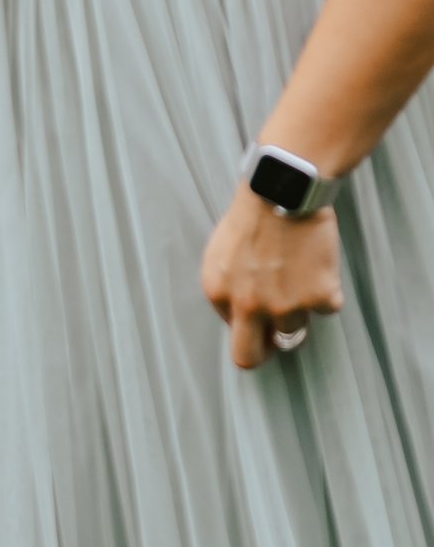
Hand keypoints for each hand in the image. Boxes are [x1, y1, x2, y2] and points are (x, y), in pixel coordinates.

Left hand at [203, 187, 345, 371]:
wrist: (285, 190)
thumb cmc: (253, 213)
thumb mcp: (220, 253)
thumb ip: (228, 288)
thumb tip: (238, 314)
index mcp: (218, 293)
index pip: (231, 331)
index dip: (249, 321)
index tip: (260, 311)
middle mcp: (248, 306)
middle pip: (249, 357)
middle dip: (263, 352)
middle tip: (275, 341)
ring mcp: (285, 305)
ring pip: (295, 331)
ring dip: (299, 310)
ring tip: (300, 276)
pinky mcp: (319, 297)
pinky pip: (328, 307)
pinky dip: (327, 290)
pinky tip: (319, 263)